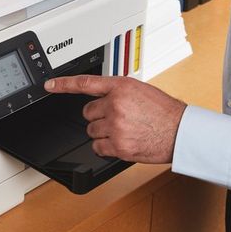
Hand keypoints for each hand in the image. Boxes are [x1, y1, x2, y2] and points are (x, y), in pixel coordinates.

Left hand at [44, 75, 186, 163]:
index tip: (49, 85)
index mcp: (120, 87)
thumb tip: (101, 97)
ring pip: (92, 131)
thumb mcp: (139, 90)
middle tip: (117, 119)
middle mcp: (115, 104)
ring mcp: (116, 126)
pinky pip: (98, 148)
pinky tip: (122, 142)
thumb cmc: (163, 111)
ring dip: (103, 132)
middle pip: (88, 113)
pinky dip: (106, 148)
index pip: (85, 83)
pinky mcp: (119, 146)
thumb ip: (117, 91)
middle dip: (99, 116)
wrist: (180, 131)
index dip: (63, 84)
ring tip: (123, 130)